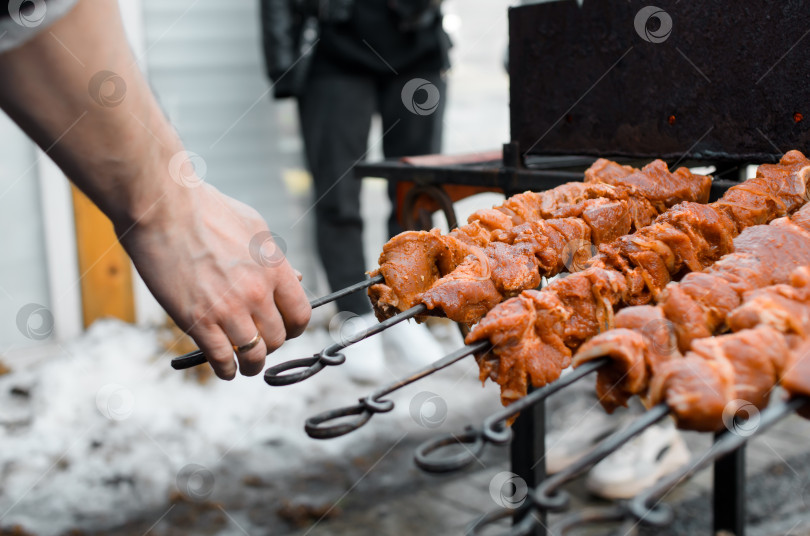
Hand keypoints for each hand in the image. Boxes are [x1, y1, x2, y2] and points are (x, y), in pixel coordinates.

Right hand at [119, 182, 310, 378]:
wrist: (163, 207)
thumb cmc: (205, 210)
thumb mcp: (255, 227)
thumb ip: (275, 258)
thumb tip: (295, 278)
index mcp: (274, 268)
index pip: (301, 314)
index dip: (295, 328)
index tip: (286, 330)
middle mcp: (257, 292)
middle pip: (278, 338)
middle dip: (271, 345)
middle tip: (259, 344)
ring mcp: (228, 308)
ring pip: (254, 354)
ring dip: (251, 365)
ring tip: (246, 366)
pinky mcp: (198, 320)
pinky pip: (221, 359)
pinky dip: (225, 370)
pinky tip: (224, 369)